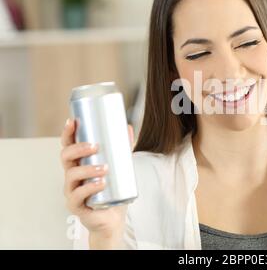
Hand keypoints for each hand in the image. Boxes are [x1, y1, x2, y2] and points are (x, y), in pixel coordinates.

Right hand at [60, 118, 134, 237]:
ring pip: (72, 175)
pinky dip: (89, 188)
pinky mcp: (76, 206)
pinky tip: (101, 184)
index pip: (68, 145)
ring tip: (105, 168)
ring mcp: (71, 191)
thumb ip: (122, 148)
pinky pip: (77, 195)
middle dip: (79, 149)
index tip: (73, 122)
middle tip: (96, 146)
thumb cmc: (112, 191)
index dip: (67, 133)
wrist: (112, 218)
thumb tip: (128, 126)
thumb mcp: (119, 167)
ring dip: (88, 169)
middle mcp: (71, 176)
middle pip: (66, 157)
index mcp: (78, 164)